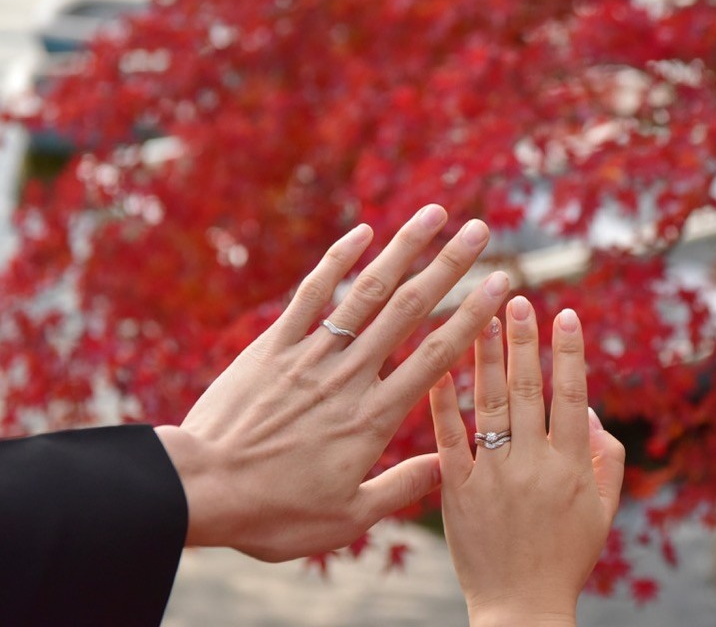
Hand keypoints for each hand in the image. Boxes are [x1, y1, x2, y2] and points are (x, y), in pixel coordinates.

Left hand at [155, 205, 509, 561]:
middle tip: (480, 231)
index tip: (501, 283)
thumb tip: (449, 466)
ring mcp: (310, 354)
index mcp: (373, 417)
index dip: (472, 315)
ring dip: (402, 248)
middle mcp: (348, 375)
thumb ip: (401, 489)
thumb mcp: (345, 518)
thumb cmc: (271, 512)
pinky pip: (311, 294)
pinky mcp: (273, 346)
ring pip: (365, 292)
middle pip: (409, 309)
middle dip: (449, 266)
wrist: (199, 489)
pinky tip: (362, 231)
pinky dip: (336, 260)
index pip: (435, 356)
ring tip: (434, 213)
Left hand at [429, 297, 625, 626]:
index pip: (570, 396)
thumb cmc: (566, 559)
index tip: (565, 315)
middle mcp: (532, 464)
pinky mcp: (458, 491)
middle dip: (522, 340)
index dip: (569, 353)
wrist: (521, 609)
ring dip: (486, 356)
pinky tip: (438, 367)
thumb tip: (588, 410)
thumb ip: (605, 459)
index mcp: (571, 467)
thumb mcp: (603, 512)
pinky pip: (449, 440)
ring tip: (480, 315)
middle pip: (528, 390)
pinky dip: (444, 402)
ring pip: (489, 404)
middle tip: (516, 297)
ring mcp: (493, 476)